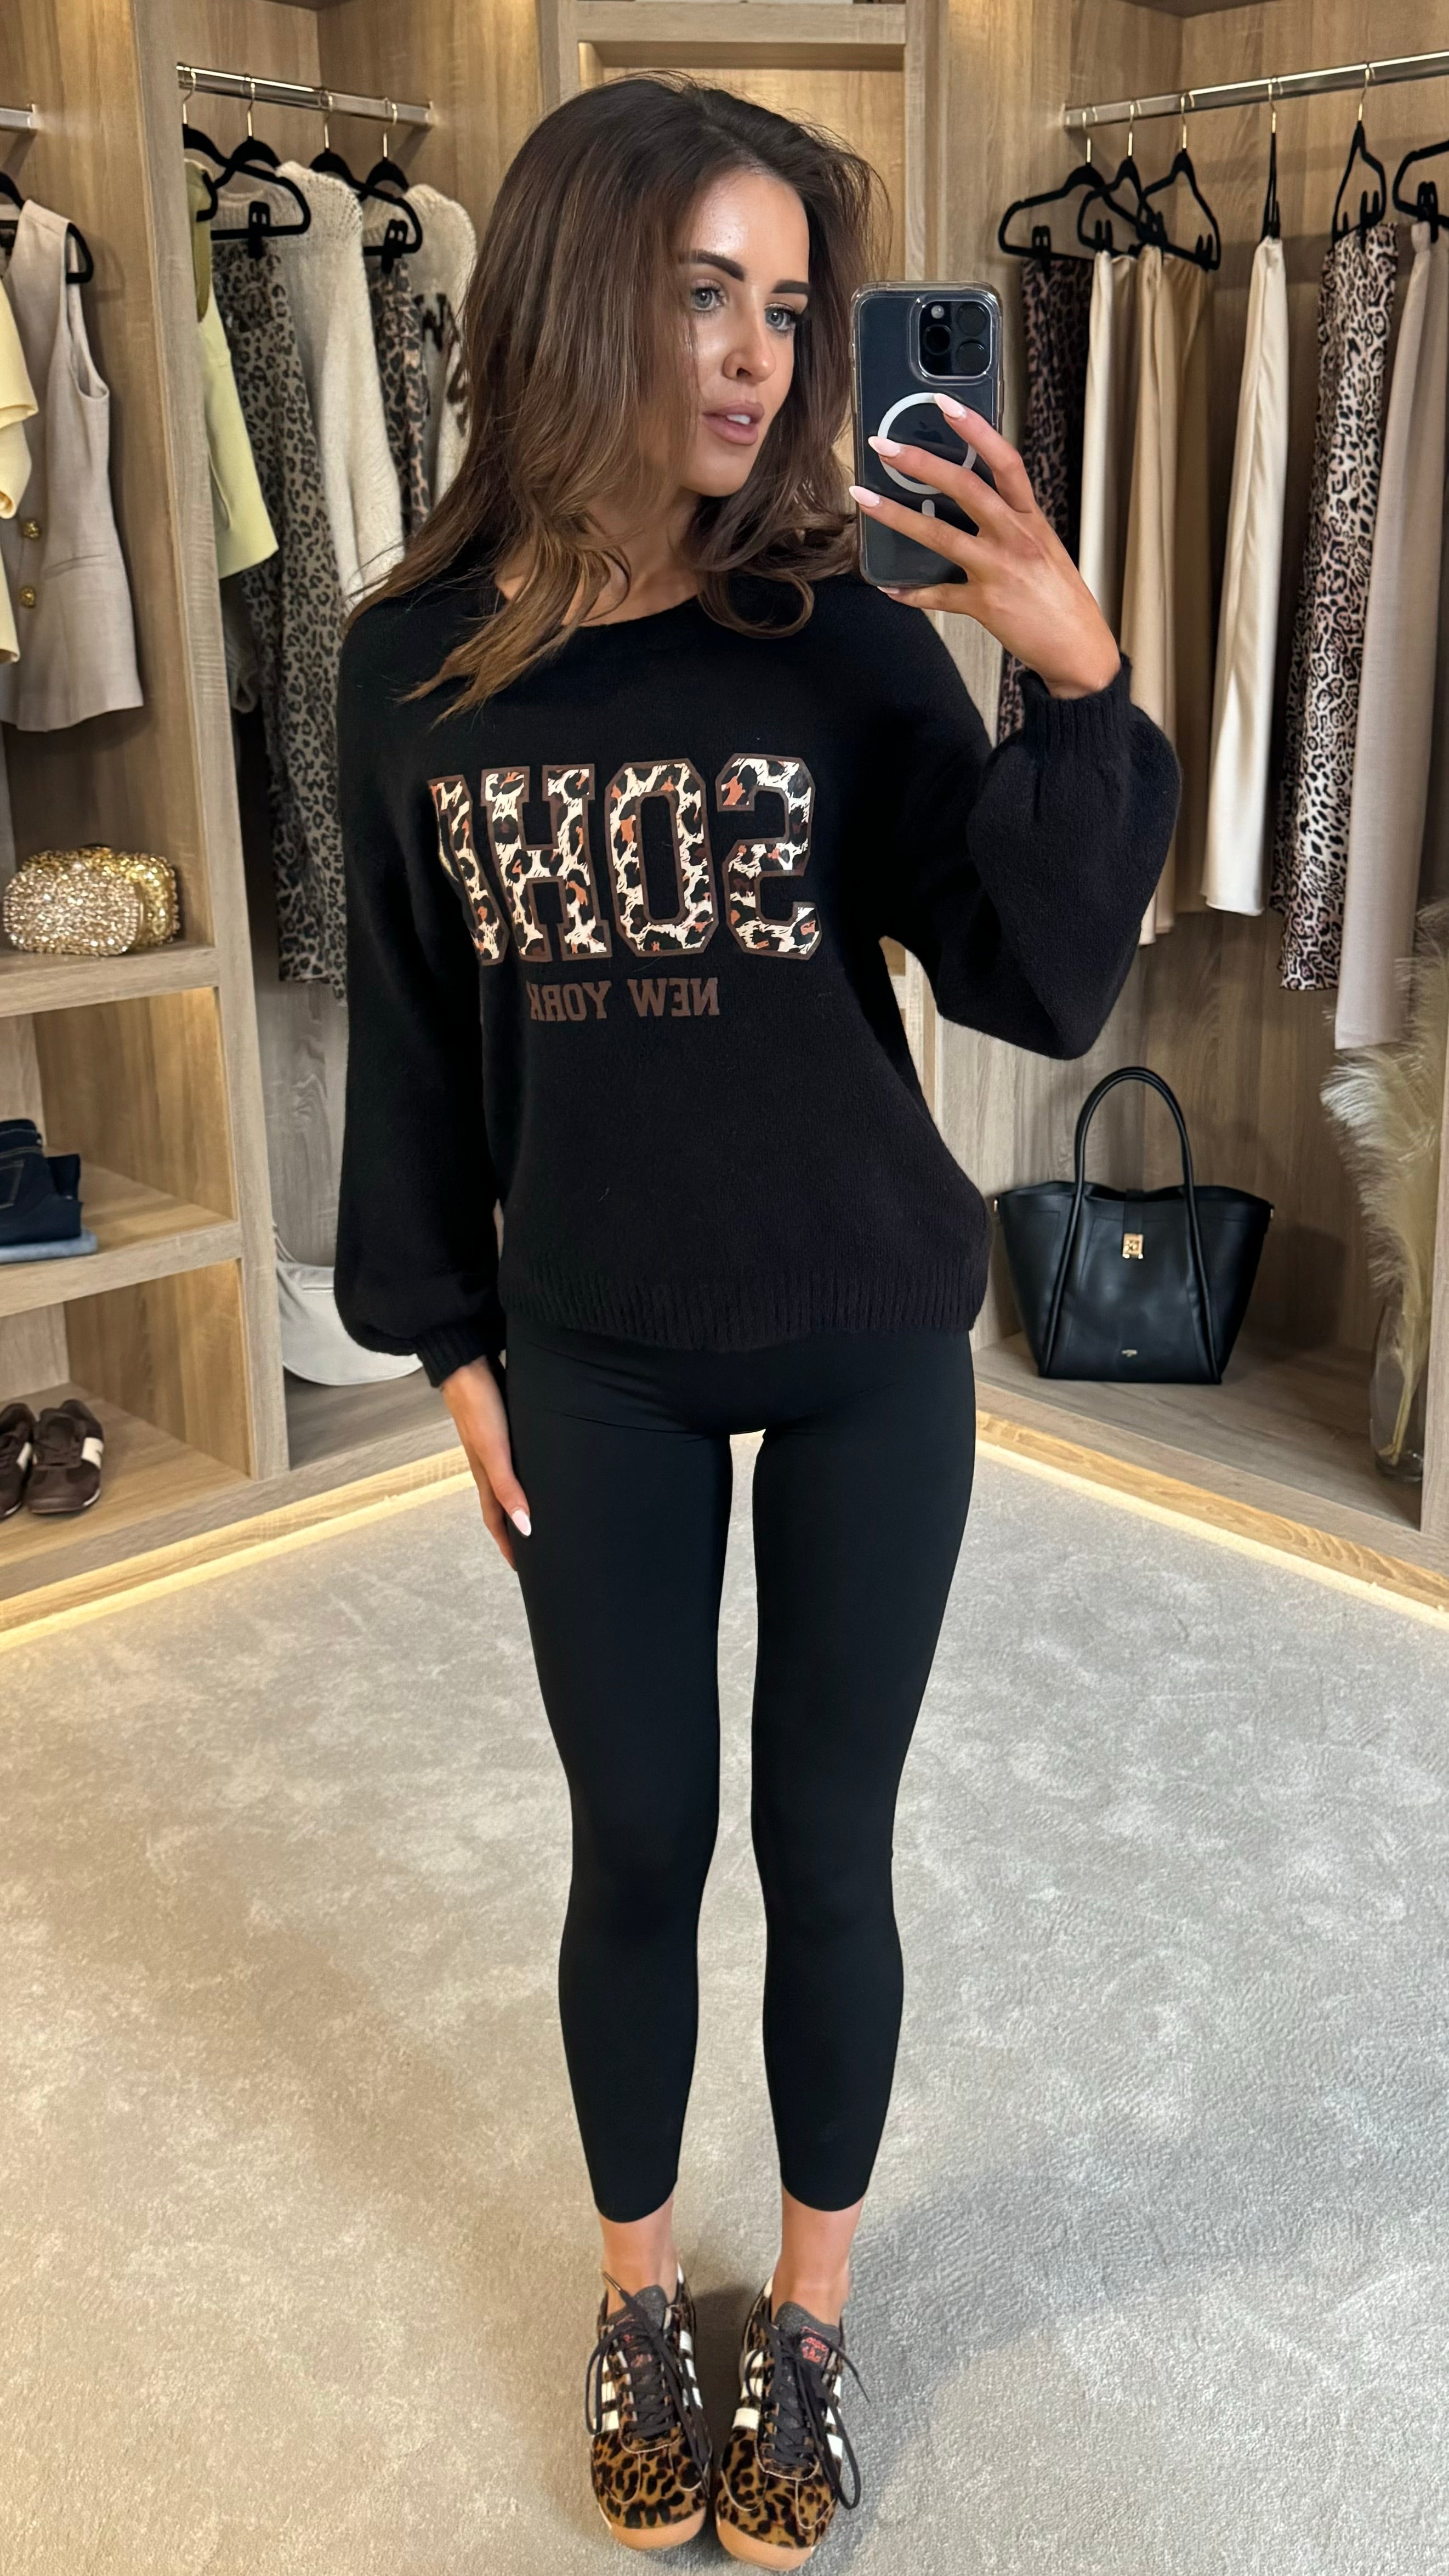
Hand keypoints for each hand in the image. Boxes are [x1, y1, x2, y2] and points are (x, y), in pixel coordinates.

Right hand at [439, 1354, 532, 1571]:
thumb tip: (525, 1527)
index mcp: (485, 1474)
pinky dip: (526, 1473)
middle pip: (503, 1504)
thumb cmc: (477, 1405)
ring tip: (542, 1514)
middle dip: (517, 1528)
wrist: (465, 1360)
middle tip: (539, 1548)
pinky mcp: (505, 1424)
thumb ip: (507, 1486)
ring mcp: (496, 1443)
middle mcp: (490, 1463)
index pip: (497, 1520)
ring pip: (510, 1481)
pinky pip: (516, 1459)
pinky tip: (540, 1467)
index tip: (524, 1569)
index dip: (509, 1545)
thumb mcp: (493, 1450)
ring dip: (521, 1501)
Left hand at [849, 399, 1120, 698]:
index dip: (976, 429)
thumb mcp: (1043, 548)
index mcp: (1031, 518)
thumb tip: (973, 503)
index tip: (944, 404)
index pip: (1005, 461)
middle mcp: (1015, 537)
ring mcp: (999, 570)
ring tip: (865, 500)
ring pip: (940, 537)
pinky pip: (938, 596)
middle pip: (965, 488)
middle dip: (922, 463)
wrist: (1079, 648)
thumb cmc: (1060, 597)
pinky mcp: (985, 604)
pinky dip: (911, 593)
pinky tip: (888, 588)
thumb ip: (1011, 523)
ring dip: (897, 517)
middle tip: (885, 446)